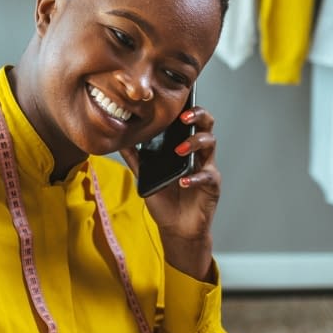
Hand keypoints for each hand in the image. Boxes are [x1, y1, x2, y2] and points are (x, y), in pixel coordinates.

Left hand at [120, 105, 219, 280]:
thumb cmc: (165, 200)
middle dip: (198, 116)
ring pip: (210, 144)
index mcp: (184, 147)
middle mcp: (198, 153)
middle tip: (184, 117)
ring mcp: (206, 167)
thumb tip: (121, 140)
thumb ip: (136, 158)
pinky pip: (207, 176)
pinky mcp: (212, 185)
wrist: (176, 228)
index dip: (186, 109)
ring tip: (179, 150)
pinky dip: (194, 178)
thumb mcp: (145, 176)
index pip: (189, 121)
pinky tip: (183, 182)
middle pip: (207, 125)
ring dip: (194, 143)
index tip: (173, 105)